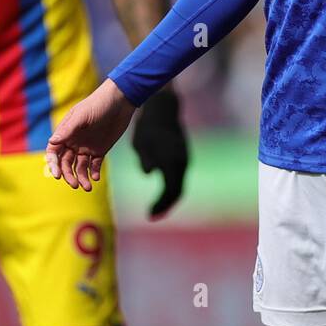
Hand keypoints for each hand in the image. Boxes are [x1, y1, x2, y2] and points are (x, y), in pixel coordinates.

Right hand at [46, 79, 135, 190]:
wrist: (121, 101)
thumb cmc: (98, 104)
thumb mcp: (82, 115)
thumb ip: (68, 129)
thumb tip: (52, 141)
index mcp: (66, 133)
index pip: (54, 152)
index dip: (53, 165)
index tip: (57, 175)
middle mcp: (74, 142)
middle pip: (66, 164)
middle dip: (68, 175)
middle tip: (74, 185)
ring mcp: (87, 147)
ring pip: (80, 167)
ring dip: (81, 178)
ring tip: (87, 187)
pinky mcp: (100, 150)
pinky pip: (94, 165)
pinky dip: (94, 173)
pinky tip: (96, 178)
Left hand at [132, 89, 188, 218]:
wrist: (163, 109)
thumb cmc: (148, 126)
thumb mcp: (141, 144)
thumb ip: (146, 160)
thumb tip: (149, 173)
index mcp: (172, 161)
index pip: (170, 190)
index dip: (161, 205)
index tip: (149, 215)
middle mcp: (182, 162)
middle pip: (177, 190)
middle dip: (165, 205)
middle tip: (152, 215)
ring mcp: (184, 159)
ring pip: (178, 184)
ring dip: (168, 197)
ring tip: (156, 207)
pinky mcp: (182, 155)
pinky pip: (178, 176)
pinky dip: (170, 186)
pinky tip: (160, 190)